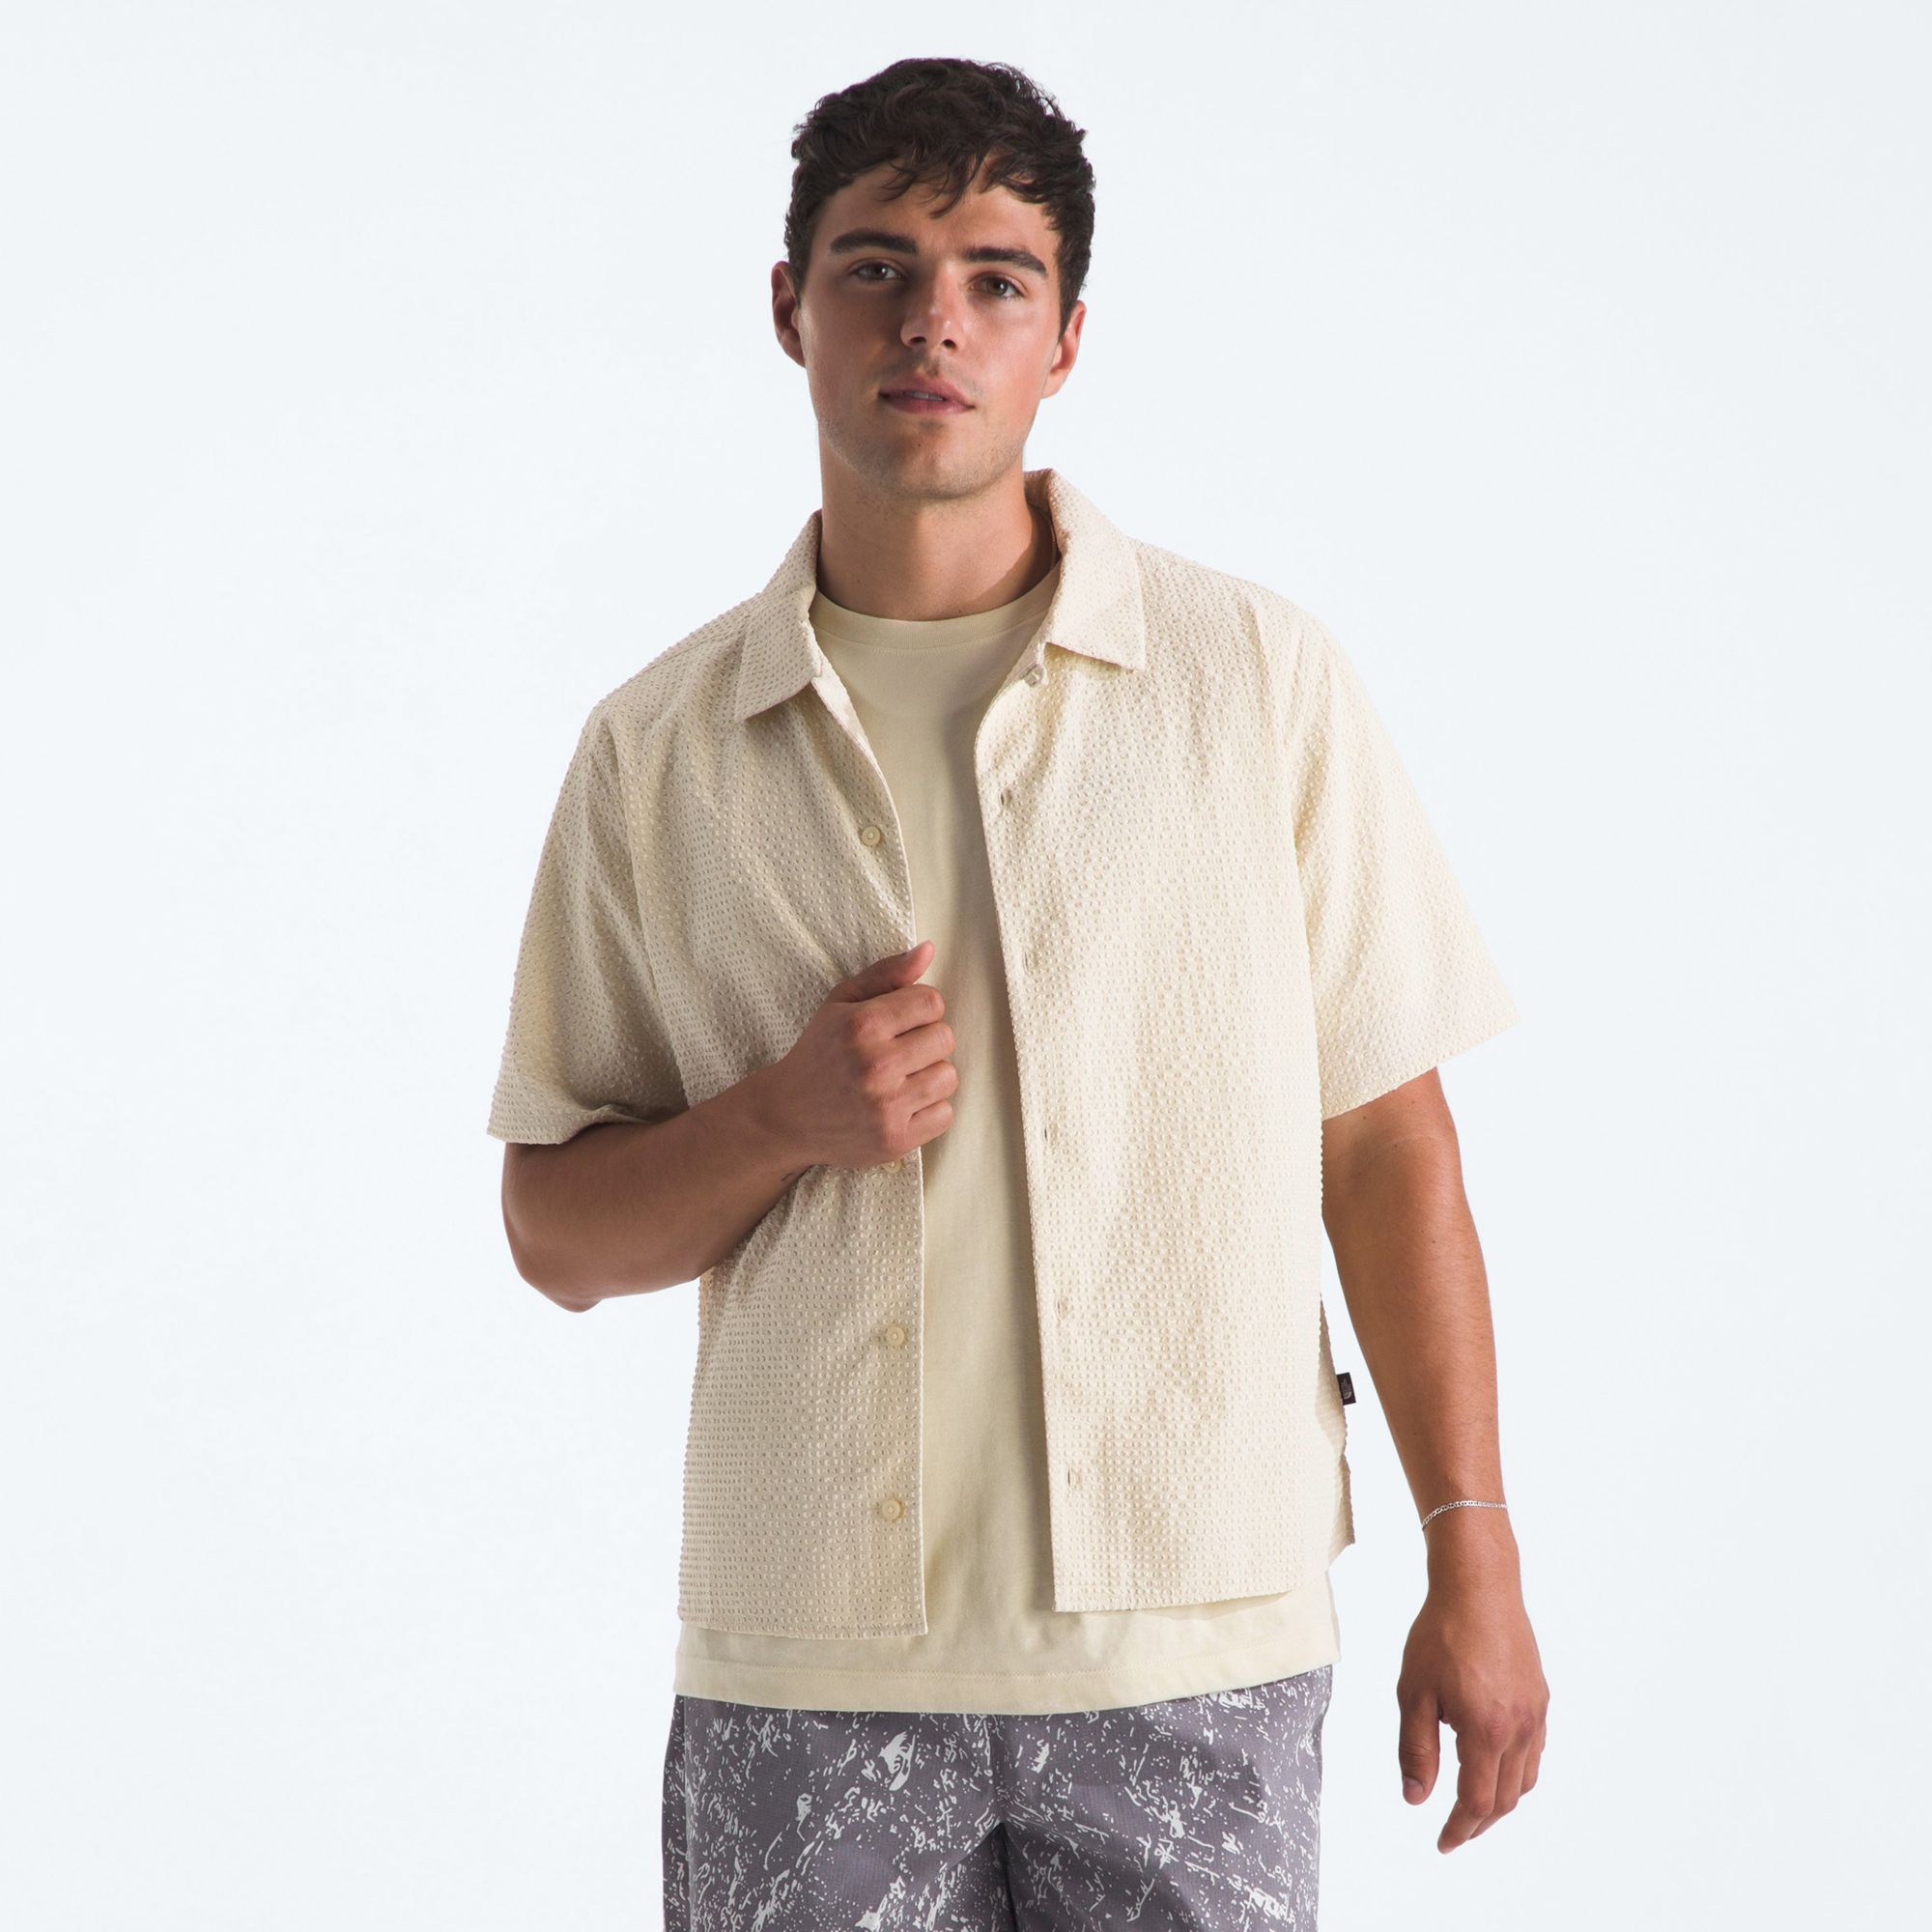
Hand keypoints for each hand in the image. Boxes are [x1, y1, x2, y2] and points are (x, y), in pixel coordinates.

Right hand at [760, 940, 957, 1170]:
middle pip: (945, 1038)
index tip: (900, 1023)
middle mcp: (875, 1065)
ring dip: (929, 1075)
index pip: (932, 1001)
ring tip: (901, 1079)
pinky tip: (902, 1104)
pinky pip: (945, 1114)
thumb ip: (886, 974)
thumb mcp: (841, 1003)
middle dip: (925, 1041)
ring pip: (948, 1076)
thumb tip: (928, 949)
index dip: (920, 1009)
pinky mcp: (895, 1139)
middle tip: (898, 1052)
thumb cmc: (819, 1053)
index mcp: (862, 1025)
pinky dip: (929, 1109)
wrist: (787, 1116)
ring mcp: (886, 1106)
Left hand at [1396, 1565, 1548, 1851]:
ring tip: (1474, 1807)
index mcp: (1486, 1731)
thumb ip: (1416, 1750)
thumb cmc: (1441, 1633)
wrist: (1479, 1587)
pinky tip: (1495, 1764)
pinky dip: (1517, 1771)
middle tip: (1455, 1832)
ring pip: (1526, 1779)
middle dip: (1479, 1823)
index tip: (1443, 1843)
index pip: (1477, 1802)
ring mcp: (1535, 1713)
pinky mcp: (1540, 1697)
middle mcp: (1520, 1728)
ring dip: (1501, 1801)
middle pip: (1506, 1799)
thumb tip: (1415, 1798)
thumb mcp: (1413, 1692)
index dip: (1459, 1829)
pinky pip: (1535, 1751)